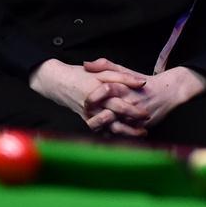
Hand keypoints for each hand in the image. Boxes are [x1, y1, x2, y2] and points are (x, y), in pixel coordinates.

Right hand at [28, 58, 148, 133]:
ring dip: (125, 132)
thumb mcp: (103, 71)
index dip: (133, 111)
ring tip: (141, 133)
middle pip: (116, 119)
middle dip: (132, 124)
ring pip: (108, 129)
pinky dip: (113, 134)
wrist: (58, 83)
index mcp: (99, 93)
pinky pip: (101, 131)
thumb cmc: (82, 75)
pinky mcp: (87, 121)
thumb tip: (142, 82)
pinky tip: (126, 135)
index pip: (119, 105)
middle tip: (147, 126)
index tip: (147, 114)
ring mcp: (89, 116)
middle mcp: (94, 107)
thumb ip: (123, 76)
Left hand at [84, 60, 205, 135]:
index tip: (84, 101)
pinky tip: (106, 132)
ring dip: (104, 128)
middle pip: (109, 112)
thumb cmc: (142, 81)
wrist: (168, 92)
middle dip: (96, 116)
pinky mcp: (141, 125)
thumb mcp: (124, 70)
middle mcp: (131, 101)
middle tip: (86, 117)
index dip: (94, 96)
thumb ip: (104, 65)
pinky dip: (114, 134)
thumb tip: (85, 64)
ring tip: (95, 126)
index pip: (107, 90)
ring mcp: (136, 115)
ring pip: (115, 126)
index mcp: (125, 87)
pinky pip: (125, 134)